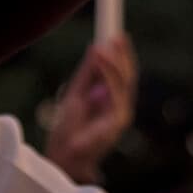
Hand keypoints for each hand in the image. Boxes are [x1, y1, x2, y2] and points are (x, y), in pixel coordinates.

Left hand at [46, 35, 138, 183]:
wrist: (64, 156)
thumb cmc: (68, 130)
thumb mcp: (76, 93)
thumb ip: (87, 73)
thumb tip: (96, 47)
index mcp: (111, 102)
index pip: (121, 74)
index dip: (122, 55)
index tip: (118, 35)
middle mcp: (120, 107)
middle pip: (128, 76)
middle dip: (124, 55)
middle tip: (118, 35)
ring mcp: (121, 115)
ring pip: (125, 82)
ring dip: (115, 61)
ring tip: (104, 45)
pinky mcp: (118, 121)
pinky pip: (117, 92)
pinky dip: (109, 73)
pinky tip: (101, 60)